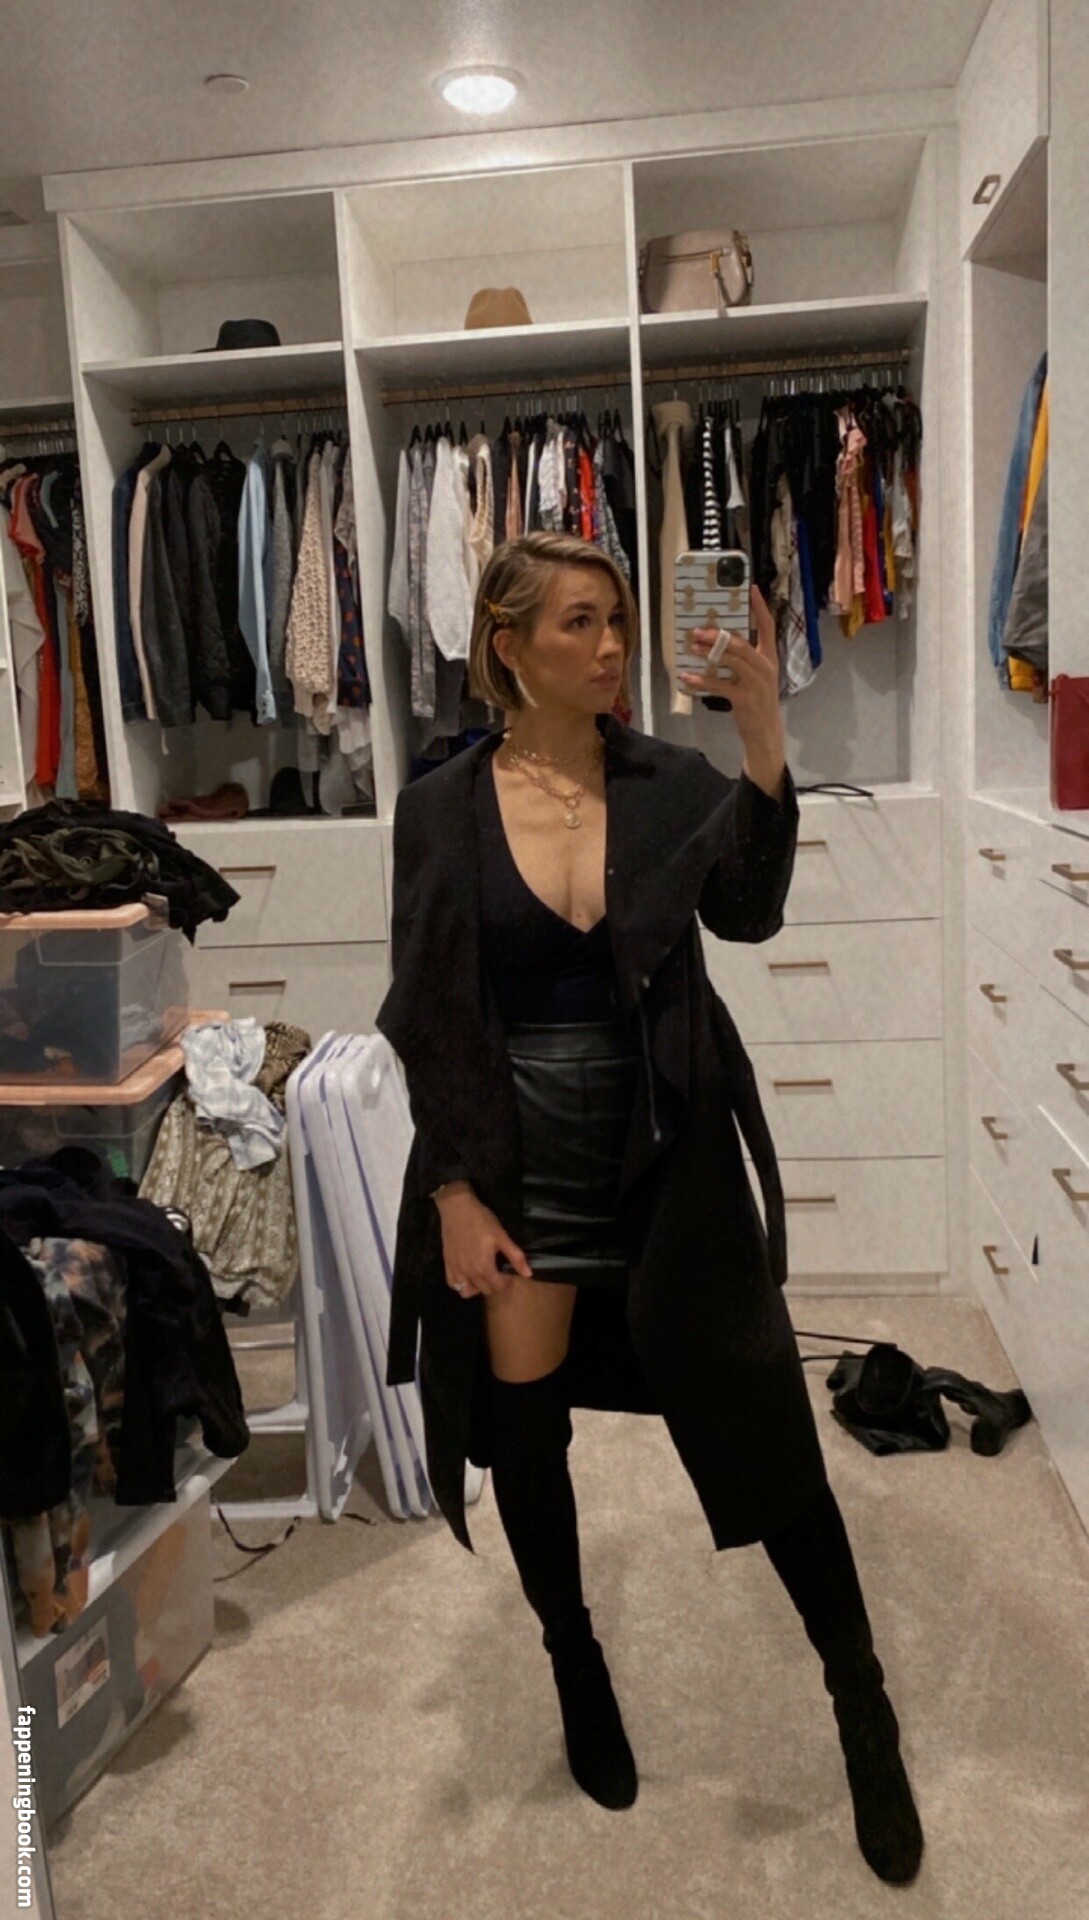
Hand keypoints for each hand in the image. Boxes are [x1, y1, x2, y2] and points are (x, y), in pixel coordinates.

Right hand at [437, 1189, 533, 1297]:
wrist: (457, 1208)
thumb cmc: (481, 1221)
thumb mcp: (501, 1236)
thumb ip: (515, 1257)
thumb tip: (528, 1274)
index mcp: (484, 1267)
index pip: (498, 1287)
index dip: (506, 1282)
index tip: (507, 1271)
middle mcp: (469, 1273)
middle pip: (485, 1290)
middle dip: (494, 1284)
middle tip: (497, 1271)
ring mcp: (456, 1270)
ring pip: (467, 1291)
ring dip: (477, 1287)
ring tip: (481, 1274)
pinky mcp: (447, 1264)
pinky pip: (452, 1284)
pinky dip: (460, 1283)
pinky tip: (467, 1273)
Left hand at [681, 584, 783, 759]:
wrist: (765, 734)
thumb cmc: (757, 703)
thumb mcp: (756, 678)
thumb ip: (744, 661)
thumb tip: (718, 644)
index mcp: (769, 658)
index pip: (768, 627)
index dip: (760, 607)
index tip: (753, 588)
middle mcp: (765, 667)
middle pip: (740, 643)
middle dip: (717, 635)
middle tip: (697, 631)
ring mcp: (756, 683)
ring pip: (730, 660)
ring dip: (708, 653)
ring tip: (691, 648)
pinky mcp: (744, 698)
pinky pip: (719, 685)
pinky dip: (701, 681)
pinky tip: (686, 678)